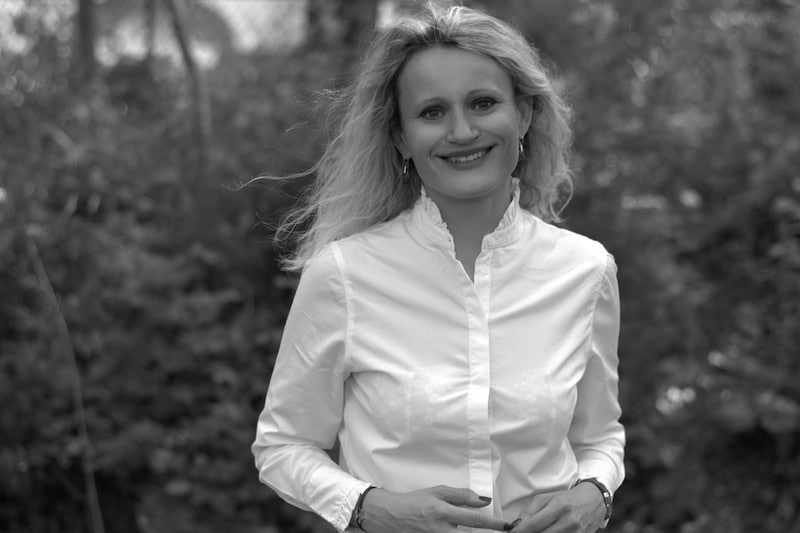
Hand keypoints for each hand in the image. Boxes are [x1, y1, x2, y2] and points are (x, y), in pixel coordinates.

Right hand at [359, 484, 513, 531]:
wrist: (389, 516)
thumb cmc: (415, 501)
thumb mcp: (437, 491)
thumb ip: (460, 495)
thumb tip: (483, 500)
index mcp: (443, 512)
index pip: (474, 519)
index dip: (493, 523)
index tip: (507, 525)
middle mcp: (440, 529)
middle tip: (504, 532)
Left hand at [509, 484, 605, 532]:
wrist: (594, 500)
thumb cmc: (568, 499)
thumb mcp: (548, 498)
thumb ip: (531, 510)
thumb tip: (518, 523)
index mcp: (558, 506)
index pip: (535, 523)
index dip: (521, 530)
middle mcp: (568, 520)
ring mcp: (576, 532)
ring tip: (536, 531)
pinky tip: (548, 532)